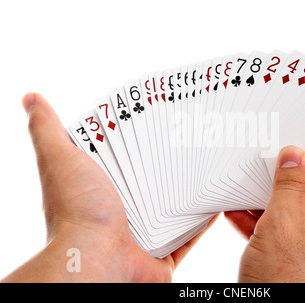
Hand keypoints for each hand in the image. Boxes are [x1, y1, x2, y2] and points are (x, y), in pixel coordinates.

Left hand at [2, 93, 216, 282]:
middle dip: (172, 163)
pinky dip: (203, 222)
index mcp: (101, 187)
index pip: (125, 157)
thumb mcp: (60, 159)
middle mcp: (122, 210)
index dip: (141, 137)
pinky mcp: (163, 252)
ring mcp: (143, 233)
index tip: (162, 117)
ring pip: (173, 209)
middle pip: (153, 182)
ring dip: (189, 192)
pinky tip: (216, 202)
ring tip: (208, 167)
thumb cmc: (77, 214)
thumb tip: (31, 98)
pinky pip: (190, 236)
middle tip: (194, 140)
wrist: (96, 263)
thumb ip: (46, 129)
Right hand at [225, 146, 304, 282]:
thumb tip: (295, 160)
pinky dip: (278, 230)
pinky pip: (303, 240)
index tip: (295, 153)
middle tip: (268, 176)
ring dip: (277, 209)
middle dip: (289, 188)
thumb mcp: (281, 228)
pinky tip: (248, 219)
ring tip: (249, 197)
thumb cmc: (289, 289)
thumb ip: (289, 188)